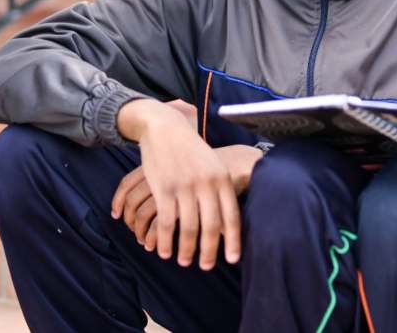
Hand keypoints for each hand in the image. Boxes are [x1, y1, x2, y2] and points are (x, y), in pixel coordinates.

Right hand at [112, 145, 261, 255]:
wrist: (166, 128)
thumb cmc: (191, 151)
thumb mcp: (213, 165)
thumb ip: (221, 189)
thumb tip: (228, 219)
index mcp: (222, 179)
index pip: (231, 216)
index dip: (233, 240)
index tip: (233, 259)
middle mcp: (206, 184)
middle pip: (211, 226)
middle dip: (209, 251)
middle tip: (205, 267)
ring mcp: (185, 187)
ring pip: (189, 228)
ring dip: (186, 249)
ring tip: (184, 261)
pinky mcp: (164, 188)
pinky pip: (166, 222)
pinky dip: (165, 240)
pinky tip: (163, 250)